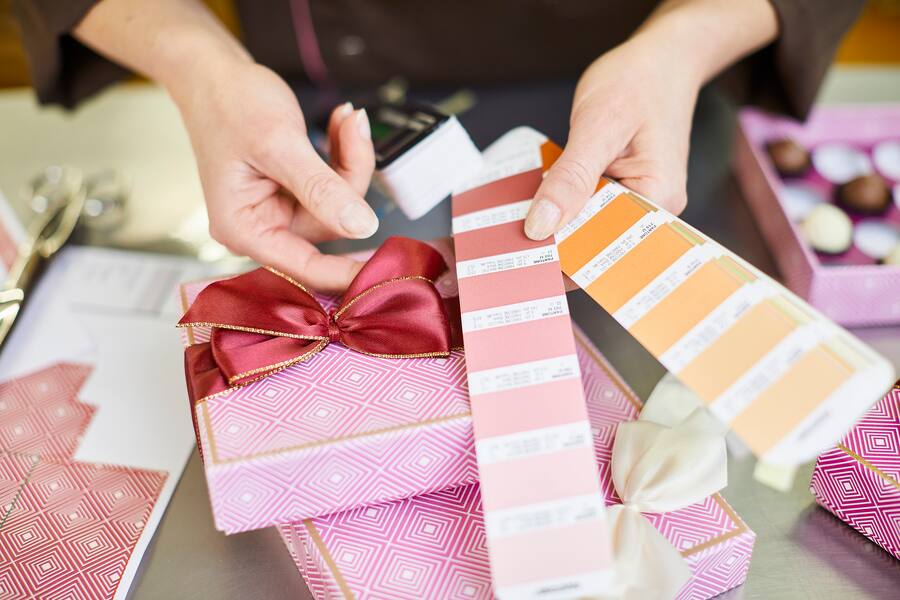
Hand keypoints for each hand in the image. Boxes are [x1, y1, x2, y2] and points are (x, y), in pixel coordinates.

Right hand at [174, 62, 376, 291]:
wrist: (214, 73)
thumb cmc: (230, 103)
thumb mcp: (279, 145)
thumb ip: (321, 189)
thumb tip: (362, 228)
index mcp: (244, 229)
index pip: (305, 268)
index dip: (348, 272)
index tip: (388, 270)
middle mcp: (260, 226)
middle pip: (329, 226)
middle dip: (349, 177)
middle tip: (355, 129)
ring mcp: (277, 210)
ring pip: (337, 204)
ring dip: (349, 159)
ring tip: (346, 118)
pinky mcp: (292, 193)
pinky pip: (332, 187)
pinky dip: (342, 154)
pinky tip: (340, 124)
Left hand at [525, 36, 698, 240]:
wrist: (661, 60)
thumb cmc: (638, 82)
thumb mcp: (598, 126)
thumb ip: (571, 177)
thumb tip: (541, 226)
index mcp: (658, 200)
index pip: (606, 247)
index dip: (563, 255)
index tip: (522, 259)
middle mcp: (653, 208)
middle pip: (597, 241)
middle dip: (556, 241)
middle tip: (510, 241)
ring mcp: (637, 200)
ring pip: (589, 225)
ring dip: (557, 222)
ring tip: (517, 222)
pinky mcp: (621, 190)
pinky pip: (589, 207)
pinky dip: (564, 203)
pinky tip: (539, 199)